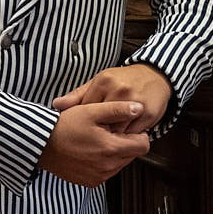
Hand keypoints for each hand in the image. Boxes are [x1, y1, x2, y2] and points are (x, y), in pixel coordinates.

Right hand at [38, 101, 152, 184]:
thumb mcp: (91, 110)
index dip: (138, 133)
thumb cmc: (64, 126)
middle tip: (109, 131)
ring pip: (121, 164)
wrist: (41, 145)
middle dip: (126, 142)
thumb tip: (139, 108)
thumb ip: (118, 109)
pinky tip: (91, 151)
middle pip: (133, 155)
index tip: (126, 127)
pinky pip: (107, 172)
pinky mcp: (90, 182)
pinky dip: (104, 162)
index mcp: (111, 148)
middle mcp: (108, 167)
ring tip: (98, 140)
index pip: (143, 145)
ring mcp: (99, 176)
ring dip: (115, 153)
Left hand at [51, 63, 171, 135]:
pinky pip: (132, 134)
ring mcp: (135, 102)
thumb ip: (78, 95)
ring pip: (117, 131)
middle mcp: (119, 90)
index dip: (85, 121)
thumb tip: (56, 105)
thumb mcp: (100, 82)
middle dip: (99, 131)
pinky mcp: (148, 113)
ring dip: (113, 136)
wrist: (156, 76)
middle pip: (101, 122)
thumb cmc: (124, 80)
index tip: (85, 126)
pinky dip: (127, 137)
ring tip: (110, 137)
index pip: (86, 109)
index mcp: (104, 82)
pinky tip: (125, 134)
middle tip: (96, 136)